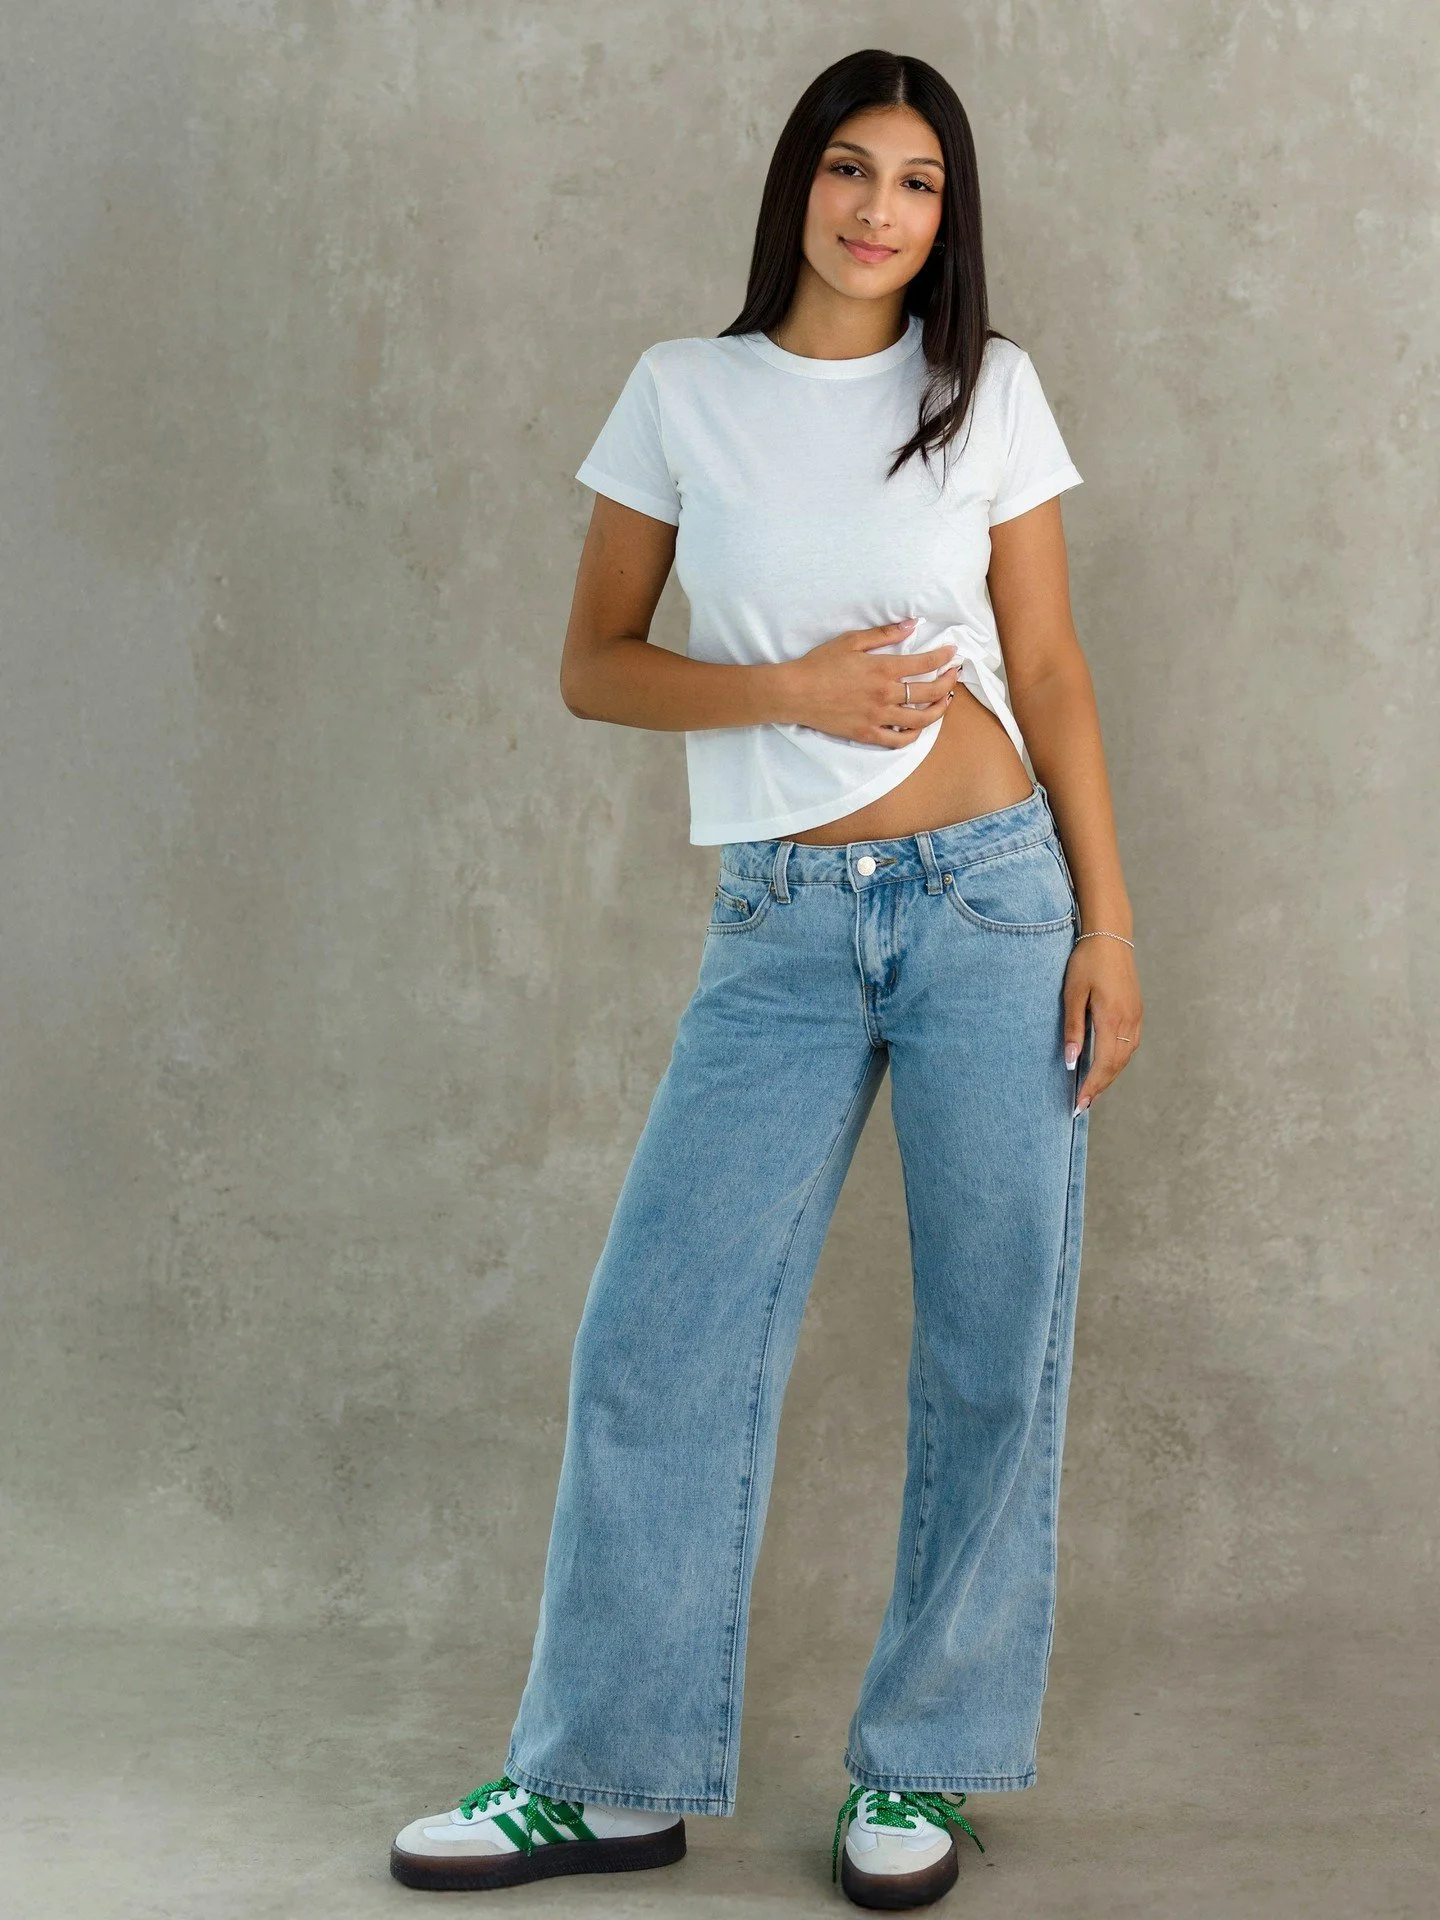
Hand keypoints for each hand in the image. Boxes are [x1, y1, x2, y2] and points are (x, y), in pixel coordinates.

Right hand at [779, 618, 960, 745]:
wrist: (795, 692)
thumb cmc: (820, 663)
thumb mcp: (851, 640)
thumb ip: (884, 634)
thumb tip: (912, 625)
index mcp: (883, 668)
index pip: (925, 663)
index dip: (944, 658)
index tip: (953, 653)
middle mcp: (885, 694)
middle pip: (930, 692)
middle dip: (948, 682)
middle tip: (953, 675)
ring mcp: (877, 717)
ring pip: (920, 719)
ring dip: (939, 710)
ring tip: (944, 701)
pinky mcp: (867, 734)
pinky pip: (899, 740)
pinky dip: (914, 735)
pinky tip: (919, 726)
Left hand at [1064, 936, 1142, 1111]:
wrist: (1110, 936)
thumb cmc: (1087, 962)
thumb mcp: (1073, 994)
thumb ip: (1073, 1028)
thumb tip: (1072, 1061)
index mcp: (1112, 1018)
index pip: (1103, 1063)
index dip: (1092, 1085)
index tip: (1080, 1103)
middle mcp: (1129, 1021)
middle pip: (1117, 1065)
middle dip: (1100, 1086)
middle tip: (1083, 1105)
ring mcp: (1136, 1016)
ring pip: (1125, 1056)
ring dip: (1110, 1075)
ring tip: (1093, 1090)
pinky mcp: (1136, 1011)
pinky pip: (1130, 1044)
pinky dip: (1118, 1060)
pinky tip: (1107, 1065)